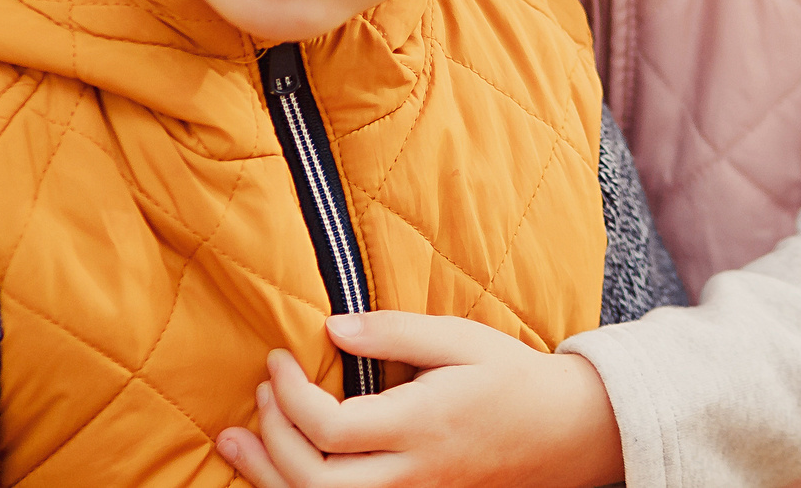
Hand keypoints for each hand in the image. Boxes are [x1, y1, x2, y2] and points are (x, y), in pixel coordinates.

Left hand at [216, 312, 624, 487]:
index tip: (277, 358)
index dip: (289, 395)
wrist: (564, 434)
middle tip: (260, 393)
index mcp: (421, 425)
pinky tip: (275, 469)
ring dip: (269, 477)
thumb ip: (394, 333)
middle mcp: (412, 474)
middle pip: (314, 482)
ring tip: (236, 441)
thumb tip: (330, 328)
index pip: (331, 429)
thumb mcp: (460, 339)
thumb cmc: (511, 378)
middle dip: (271, 440)